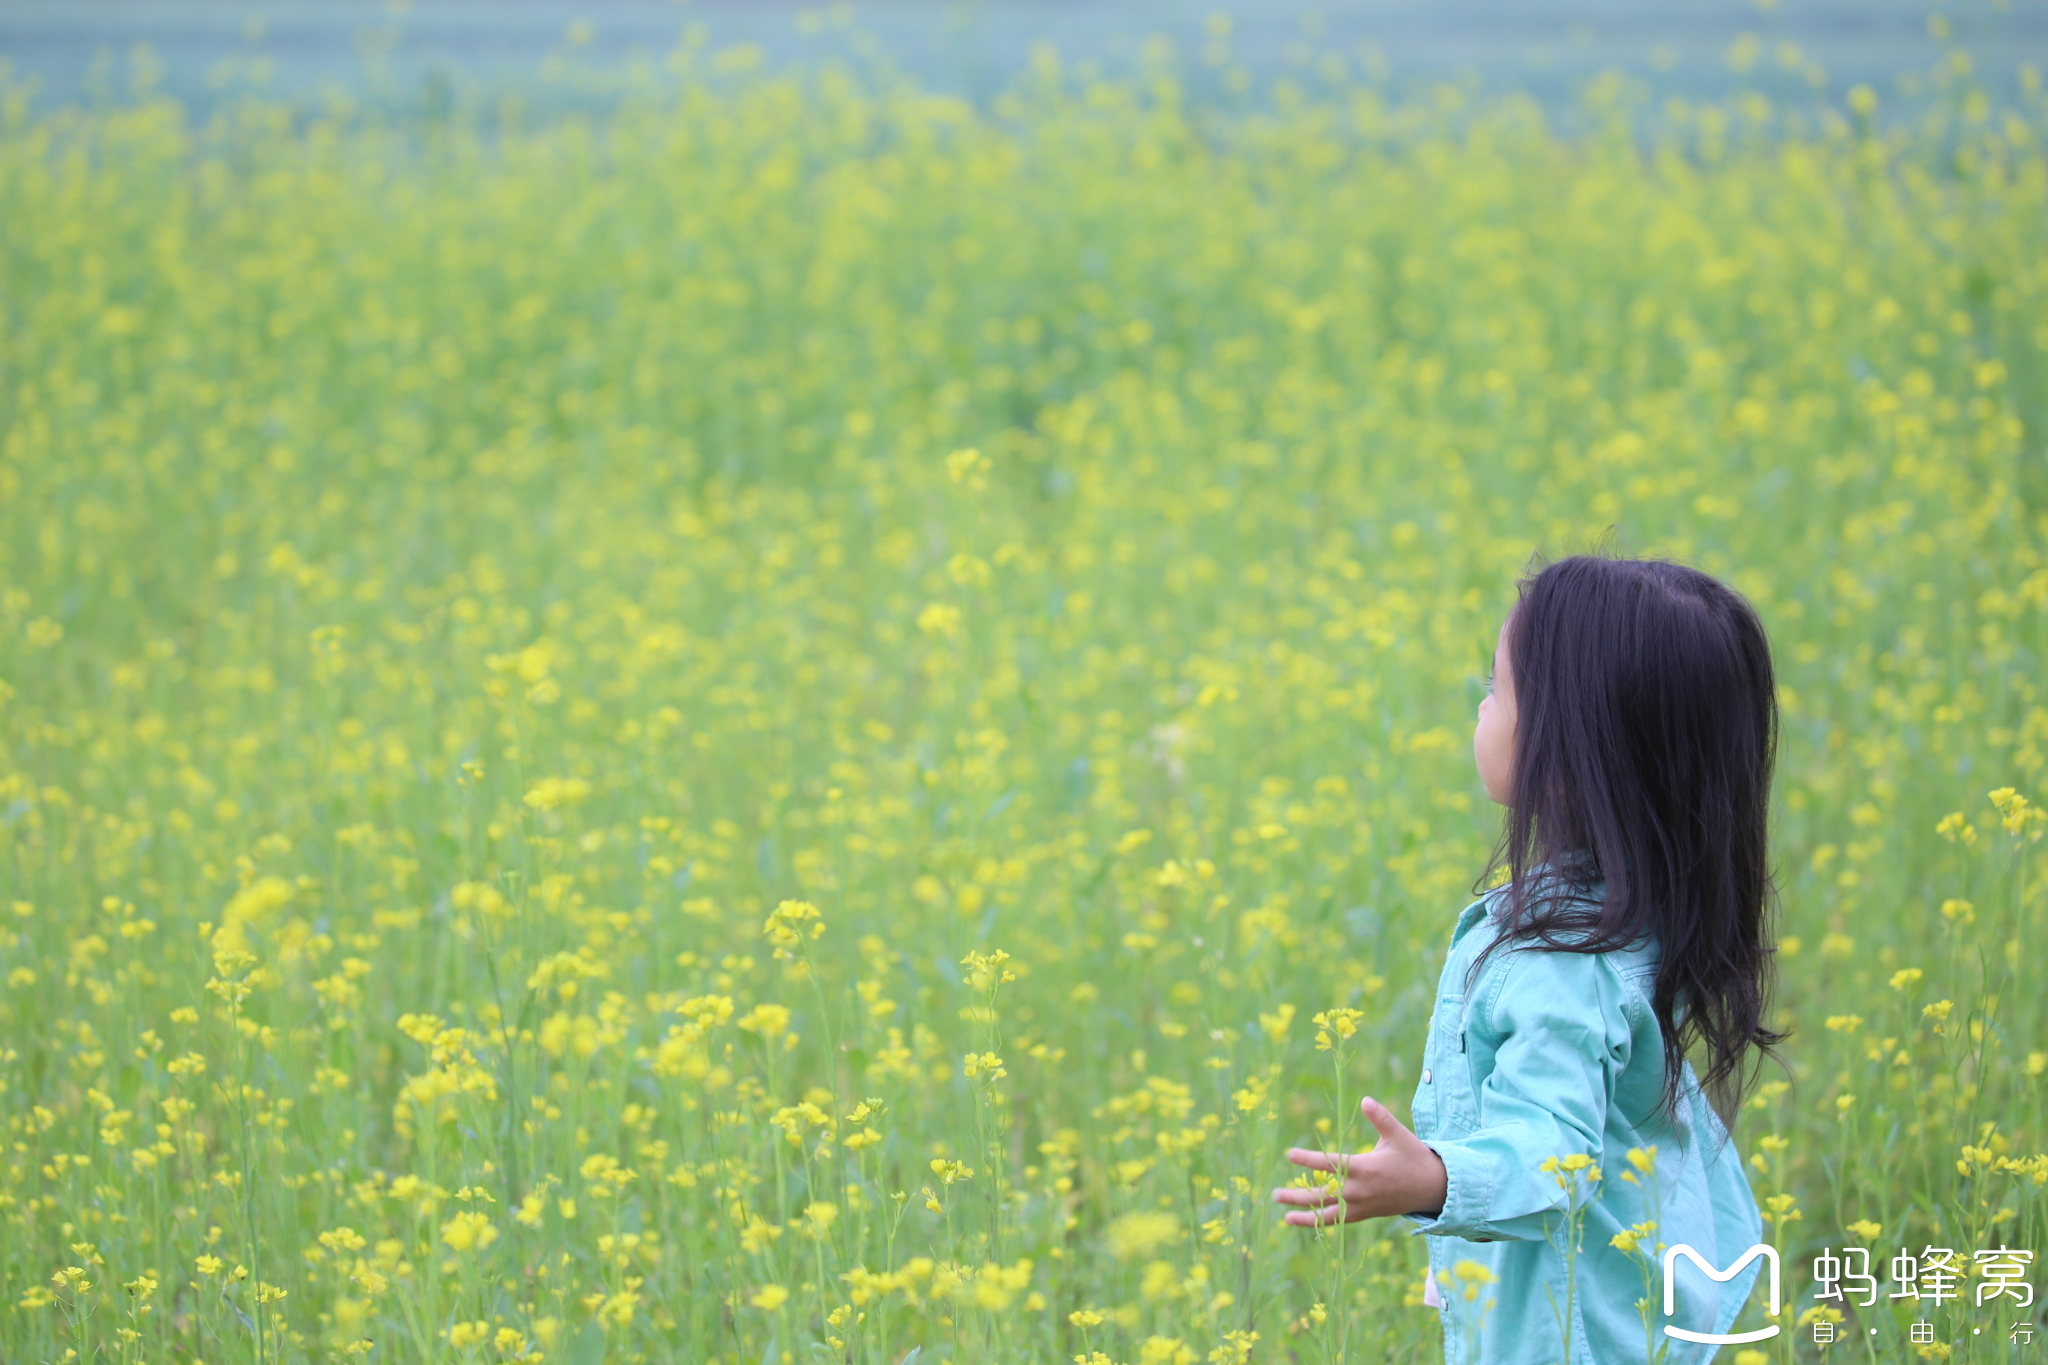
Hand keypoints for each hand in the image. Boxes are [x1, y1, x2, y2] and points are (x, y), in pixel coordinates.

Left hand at [1272, 1096, 1447, 1225]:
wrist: (1434, 1189)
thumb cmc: (1414, 1157)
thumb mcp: (1400, 1135)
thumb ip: (1381, 1118)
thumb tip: (1365, 1100)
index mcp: (1366, 1168)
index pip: (1331, 1164)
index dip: (1309, 1159)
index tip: (1289, 1155)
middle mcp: (1361, 1191)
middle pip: (1324, 1195)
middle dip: (1299, 1196)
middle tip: (1275, 1195)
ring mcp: (1363, 1206)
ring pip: (1330, 1214)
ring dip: (1306, 1215)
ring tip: (1284, 1216)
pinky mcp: (1366, 1214)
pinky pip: (1341, 1221)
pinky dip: (1322, 1222)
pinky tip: (1306, 1220)